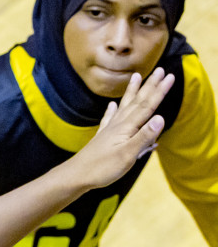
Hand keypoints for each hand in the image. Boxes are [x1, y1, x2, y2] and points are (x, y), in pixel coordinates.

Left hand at [70, 68, 173, 189]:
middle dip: (150, 86)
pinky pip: (109, 119)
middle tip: (159, 69)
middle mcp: (118, 125)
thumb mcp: (127, 155)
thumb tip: (161, 117)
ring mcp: (108, 131)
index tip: (170, 75)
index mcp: (126, 128)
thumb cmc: (101, 168)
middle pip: (137, 102)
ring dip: (132, 91)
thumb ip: (144, 137)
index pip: (148, 106)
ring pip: (124, 106)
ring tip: (136, 76)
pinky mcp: (101, 138)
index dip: (160, 91)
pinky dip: (112, 111)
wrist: (75, 177)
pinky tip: (111, 106)